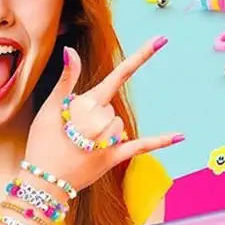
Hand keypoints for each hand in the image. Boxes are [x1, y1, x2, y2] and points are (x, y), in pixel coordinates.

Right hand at [23, 40, 181, 195]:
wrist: (42, 183)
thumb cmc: (43, 143)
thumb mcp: (50, 108)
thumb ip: (67, 79)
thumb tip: (71, 50)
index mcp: (88, 104)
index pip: (119, 74)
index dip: (141, 56)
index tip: (161, 40)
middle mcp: (102, 120)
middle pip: (111, 107)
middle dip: (94, 115)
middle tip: (71, 131)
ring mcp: (110, 140)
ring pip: (120, 125)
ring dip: (104, 131)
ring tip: (80, 144)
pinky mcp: (114, 158)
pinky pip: (141, 146)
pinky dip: (161, 141)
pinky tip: (181, 135)